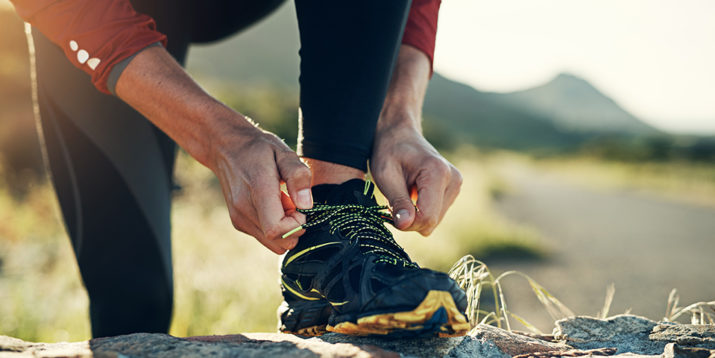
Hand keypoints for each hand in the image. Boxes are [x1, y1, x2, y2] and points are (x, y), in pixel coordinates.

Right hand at [209, 121, 313, 253]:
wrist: (226, 148)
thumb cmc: (258, 149)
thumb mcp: (284, 153)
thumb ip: (298, 176)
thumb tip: (306, 206)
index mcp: (257, 190)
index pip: (277, 229)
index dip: (297, 224)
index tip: (300, 206)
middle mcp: (244, 210)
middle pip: (279, 242)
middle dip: (294, 228)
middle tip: (292, 203)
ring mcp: (239, 219)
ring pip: (273, 244)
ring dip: (285, 228)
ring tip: (282, 202)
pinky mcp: (239, 223)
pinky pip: (265, 237)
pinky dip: (274, 227)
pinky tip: (272, 205)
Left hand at [370, 122, 461, 235]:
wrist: (399, 134)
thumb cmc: (389, 151)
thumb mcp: (385, 175)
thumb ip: (397, 201)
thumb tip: (405, 225)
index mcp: (438, 173)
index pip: (427, 217)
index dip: (406, 222)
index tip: (389, 212)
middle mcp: (453, 179)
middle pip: (431, 222)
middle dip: (409, 218)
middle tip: (394, 200)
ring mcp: (456, 185)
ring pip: (433, 221)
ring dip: (414, 215)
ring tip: (403, 194)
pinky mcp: (453, 190)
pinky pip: (435, 215)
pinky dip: (420, 211)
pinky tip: (411, 194)